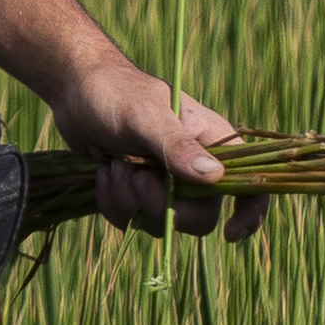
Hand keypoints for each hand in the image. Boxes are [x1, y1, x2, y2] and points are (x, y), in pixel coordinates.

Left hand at [49, 59, 269, 242]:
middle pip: (199, 217)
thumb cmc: (116, 93)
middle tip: (138, 177)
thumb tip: (215, 177)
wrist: (75, 90)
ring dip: (131, 200)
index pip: (249, 185)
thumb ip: (177, 146)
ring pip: (160, 223)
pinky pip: (130, 219)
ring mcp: (164, 182)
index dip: (249, 214)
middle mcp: (194, 166)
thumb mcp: (145, 116)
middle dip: (163, 205)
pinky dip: (112, 203)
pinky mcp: (136, 192)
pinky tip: (102, 172)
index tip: (229, 234)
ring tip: (114, 165)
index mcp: (212, 143)